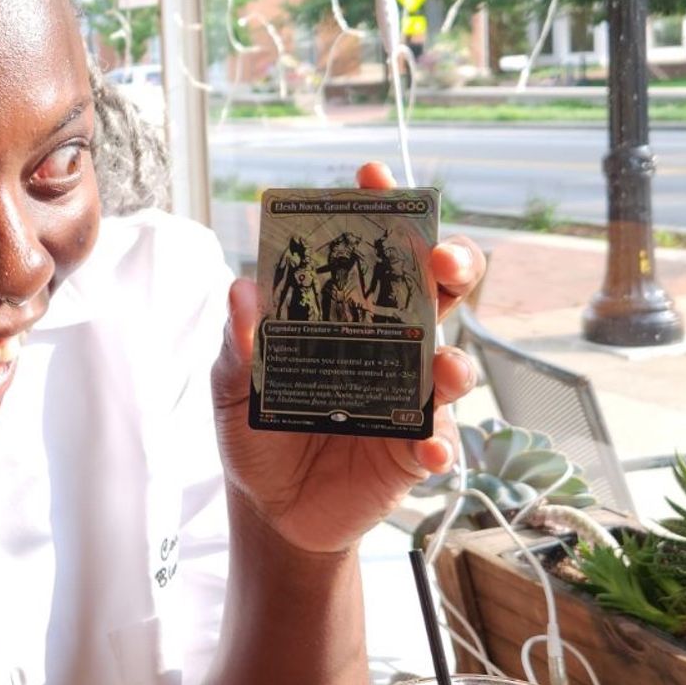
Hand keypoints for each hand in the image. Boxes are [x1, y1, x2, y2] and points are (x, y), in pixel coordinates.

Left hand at [211, 160, 484, 554]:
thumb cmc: (256, 431)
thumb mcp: (232, 386)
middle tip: (439, 258)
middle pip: (438, 291)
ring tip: (441, 369)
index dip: (380, 209)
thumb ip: (237, 344)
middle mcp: (389, 345)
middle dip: (451, 263)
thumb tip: (242, 290)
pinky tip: (425, 451)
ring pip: (451, 364)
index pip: (372, 251)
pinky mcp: (415, 450)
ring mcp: (408, 396)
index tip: (374, 175)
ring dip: (453, 362)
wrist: (270, 509)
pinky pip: (440, 443)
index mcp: (346, 315)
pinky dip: (439, 445)